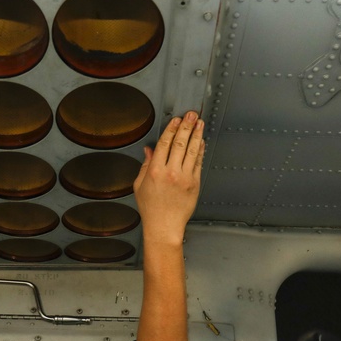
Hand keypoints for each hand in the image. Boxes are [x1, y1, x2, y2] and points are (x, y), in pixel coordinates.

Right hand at [133, 110, 203, 245]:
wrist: (164, 226)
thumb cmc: (151, 208)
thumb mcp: (140, 185)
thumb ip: (145, 165)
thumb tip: (149, 150)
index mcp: (155, 172)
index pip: (164, 144)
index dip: (171, 129)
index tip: (175, 120)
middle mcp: (171, 173)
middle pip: (180, 143)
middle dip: (186, 126)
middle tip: (191, 114)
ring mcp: (185, 178)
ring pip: (192, 151)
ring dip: (196, 134)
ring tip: (199, 122)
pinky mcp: (195, 184)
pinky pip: (198, 162)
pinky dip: (200, 150)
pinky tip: (201, 141)